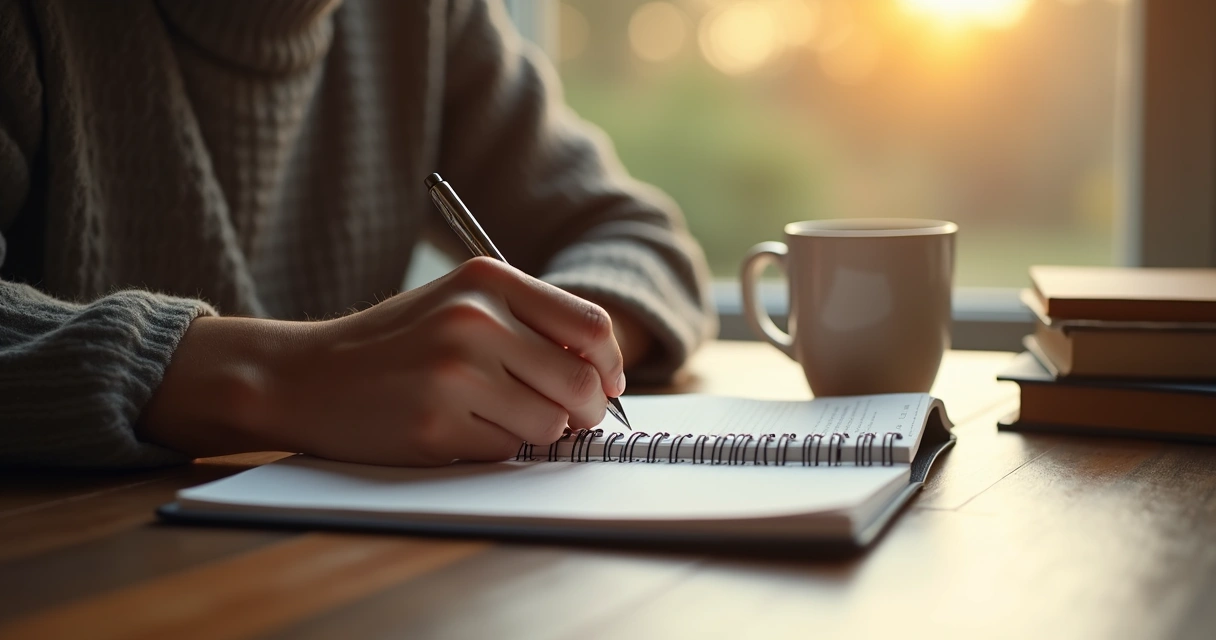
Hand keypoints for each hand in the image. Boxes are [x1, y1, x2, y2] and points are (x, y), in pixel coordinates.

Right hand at [139, 258, 626, 465]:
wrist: (305, 375)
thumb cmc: (394, 343)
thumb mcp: (460, 304)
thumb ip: (528, 323)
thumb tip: (604, 374)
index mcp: (487, 279)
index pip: (590, 327)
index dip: (610, 365)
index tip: (606, 384)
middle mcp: (474, 319)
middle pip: (580, 382)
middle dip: (586, 410)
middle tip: (570, 418)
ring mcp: (454, 373)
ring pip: (549, 423)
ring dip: (537, 431)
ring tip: (497, 416)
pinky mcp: (435, 424)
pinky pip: (505, 449)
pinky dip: (494, 447)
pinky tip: (457, 429)